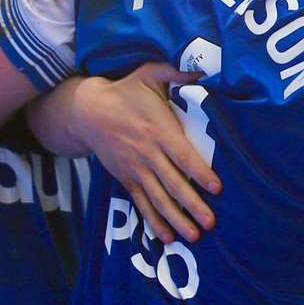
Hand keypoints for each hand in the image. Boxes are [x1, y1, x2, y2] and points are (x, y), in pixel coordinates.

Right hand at [72, 63, 220, 242]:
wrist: (87, 111)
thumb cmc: (125, 91)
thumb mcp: (150, 74)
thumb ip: (178, 72)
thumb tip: (205, 67)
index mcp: (159, 131)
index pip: (183, 156)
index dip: (200, 173)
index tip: (217, 188)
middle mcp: (148, 154)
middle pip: (174, 183)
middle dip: (192, 205)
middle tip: (210, 223)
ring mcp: (135, 169)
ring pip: (158, 199)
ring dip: (176, 219)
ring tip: (194, 236)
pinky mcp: (126, 179)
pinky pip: (141, 203)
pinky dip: (153, 221)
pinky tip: (166, 236)